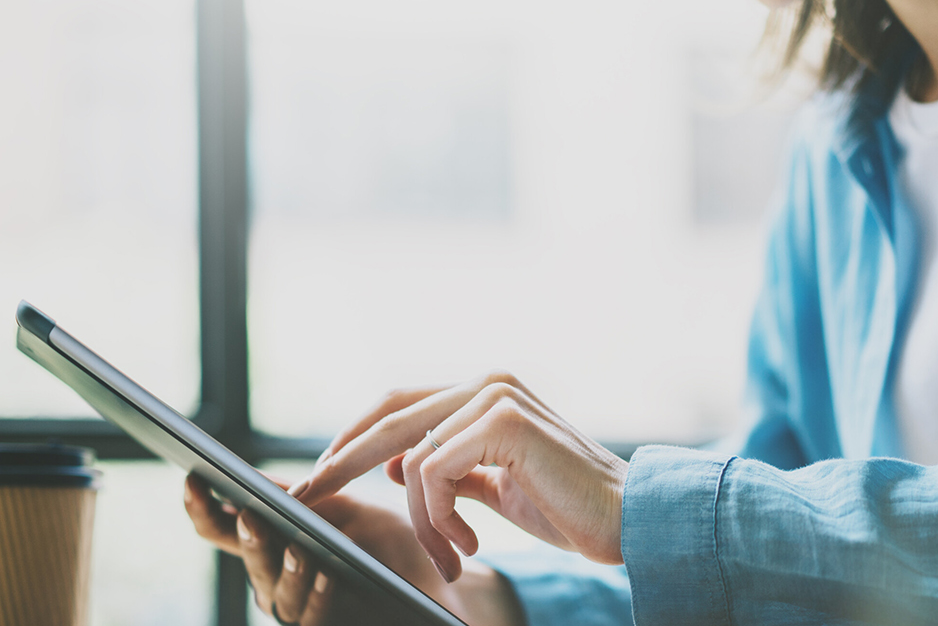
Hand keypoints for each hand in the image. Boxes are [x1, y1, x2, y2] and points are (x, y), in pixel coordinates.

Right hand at [183, 473, 522, 625]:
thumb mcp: (342, 509)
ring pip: (273, 596)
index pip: (221, 527)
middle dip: (247, 540)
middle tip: (251, 515)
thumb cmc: (390, 543)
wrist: (442, 579)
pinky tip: (328, 574)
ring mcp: (301, 608)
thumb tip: (250, 475)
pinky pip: (306, 620)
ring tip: (299, 549)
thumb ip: (299, 496)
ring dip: (284, 570)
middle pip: (245, 562)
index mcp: (273, 543)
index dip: (201, 506)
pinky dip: (314, 597)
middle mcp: (276, 579)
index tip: (193, 476)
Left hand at [290, 370, 627, 582]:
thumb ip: (450, 472)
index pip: (398, 405)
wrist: (629, 520)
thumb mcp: (494, 487)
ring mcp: (496, 396)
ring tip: (452, 554)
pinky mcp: (504, 422)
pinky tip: (469, 545)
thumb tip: (396, 468)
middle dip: (341, 461)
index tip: (320, 473)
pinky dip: (439, 518)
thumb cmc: (568, 507)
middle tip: (308, 494)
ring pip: (413, 457)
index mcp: (484, 393)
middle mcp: (487, 383)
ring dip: (421, 521)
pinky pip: (435, 472)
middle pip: (389, 417)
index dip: (354, 437)